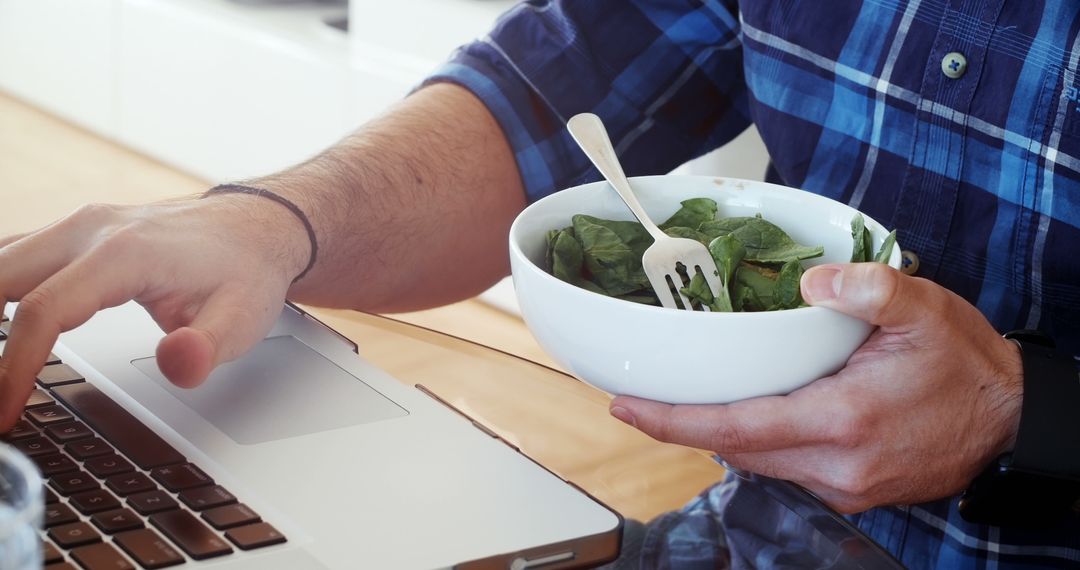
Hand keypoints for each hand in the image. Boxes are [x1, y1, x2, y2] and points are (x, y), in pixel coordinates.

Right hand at [0, 196, 308, 429]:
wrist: (257, 225)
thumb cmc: (246, 271)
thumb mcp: (243, 319)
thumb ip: (208, 347)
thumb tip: (179, 364)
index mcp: (124, 254)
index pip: (44, 312)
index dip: (14, 367)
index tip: (5, 412)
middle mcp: (89, 230)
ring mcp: (77, 226)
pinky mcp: (73, 232)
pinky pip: (11, 255)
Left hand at [608, 262, 1023, 512]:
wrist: (1012, 420)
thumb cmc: (966, 365)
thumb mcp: (924, 309)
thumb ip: (868, 288)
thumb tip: (811, 281)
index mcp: (843, 420)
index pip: (734, 428)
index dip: (672, 421)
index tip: (626, 407)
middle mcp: (836, 465)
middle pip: (734, 449)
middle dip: (682, 426)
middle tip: (639, 398)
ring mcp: (844, 485)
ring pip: (757, 462)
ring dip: (719, 434)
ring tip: (684, 401)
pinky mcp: (851, 490)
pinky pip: (785, 468)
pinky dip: (756, 442)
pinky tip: (747, 413)